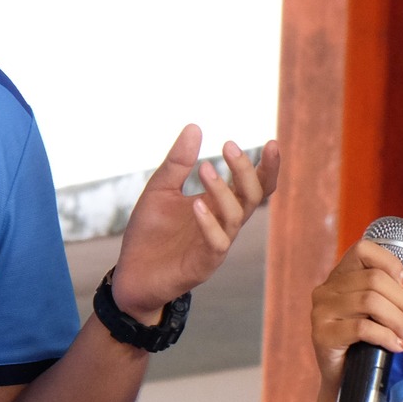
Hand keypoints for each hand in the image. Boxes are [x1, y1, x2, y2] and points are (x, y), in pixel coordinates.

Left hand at [110, 126, 280, 321]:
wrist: (130, 276)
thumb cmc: (150, 234)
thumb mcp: (159, 190)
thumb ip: (177, 163)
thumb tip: (195, 126)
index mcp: (219, 205)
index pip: (253, 185)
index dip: (267, 166)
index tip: (271, 142)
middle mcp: (224, 224)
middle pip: (252, 196)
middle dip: (246, 171)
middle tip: (230, 145)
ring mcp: (216, 245)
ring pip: (236, 217)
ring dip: (223, 191)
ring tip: (205, 168)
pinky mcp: (202, 265)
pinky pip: (216, 243)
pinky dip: (209, 223)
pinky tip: (196, 205)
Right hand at [309, 238, 402, 387]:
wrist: (345, 381)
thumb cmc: (366, 343)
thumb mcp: (388, 314)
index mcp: (340, 276)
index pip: (363, 249)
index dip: (391, 264)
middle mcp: (326, 289)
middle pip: (374, 279)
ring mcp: (321, 311)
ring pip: (370, 301)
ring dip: (397, 320)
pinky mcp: (322, 335)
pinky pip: (362, 328)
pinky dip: (387, 336)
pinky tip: (397, 346)